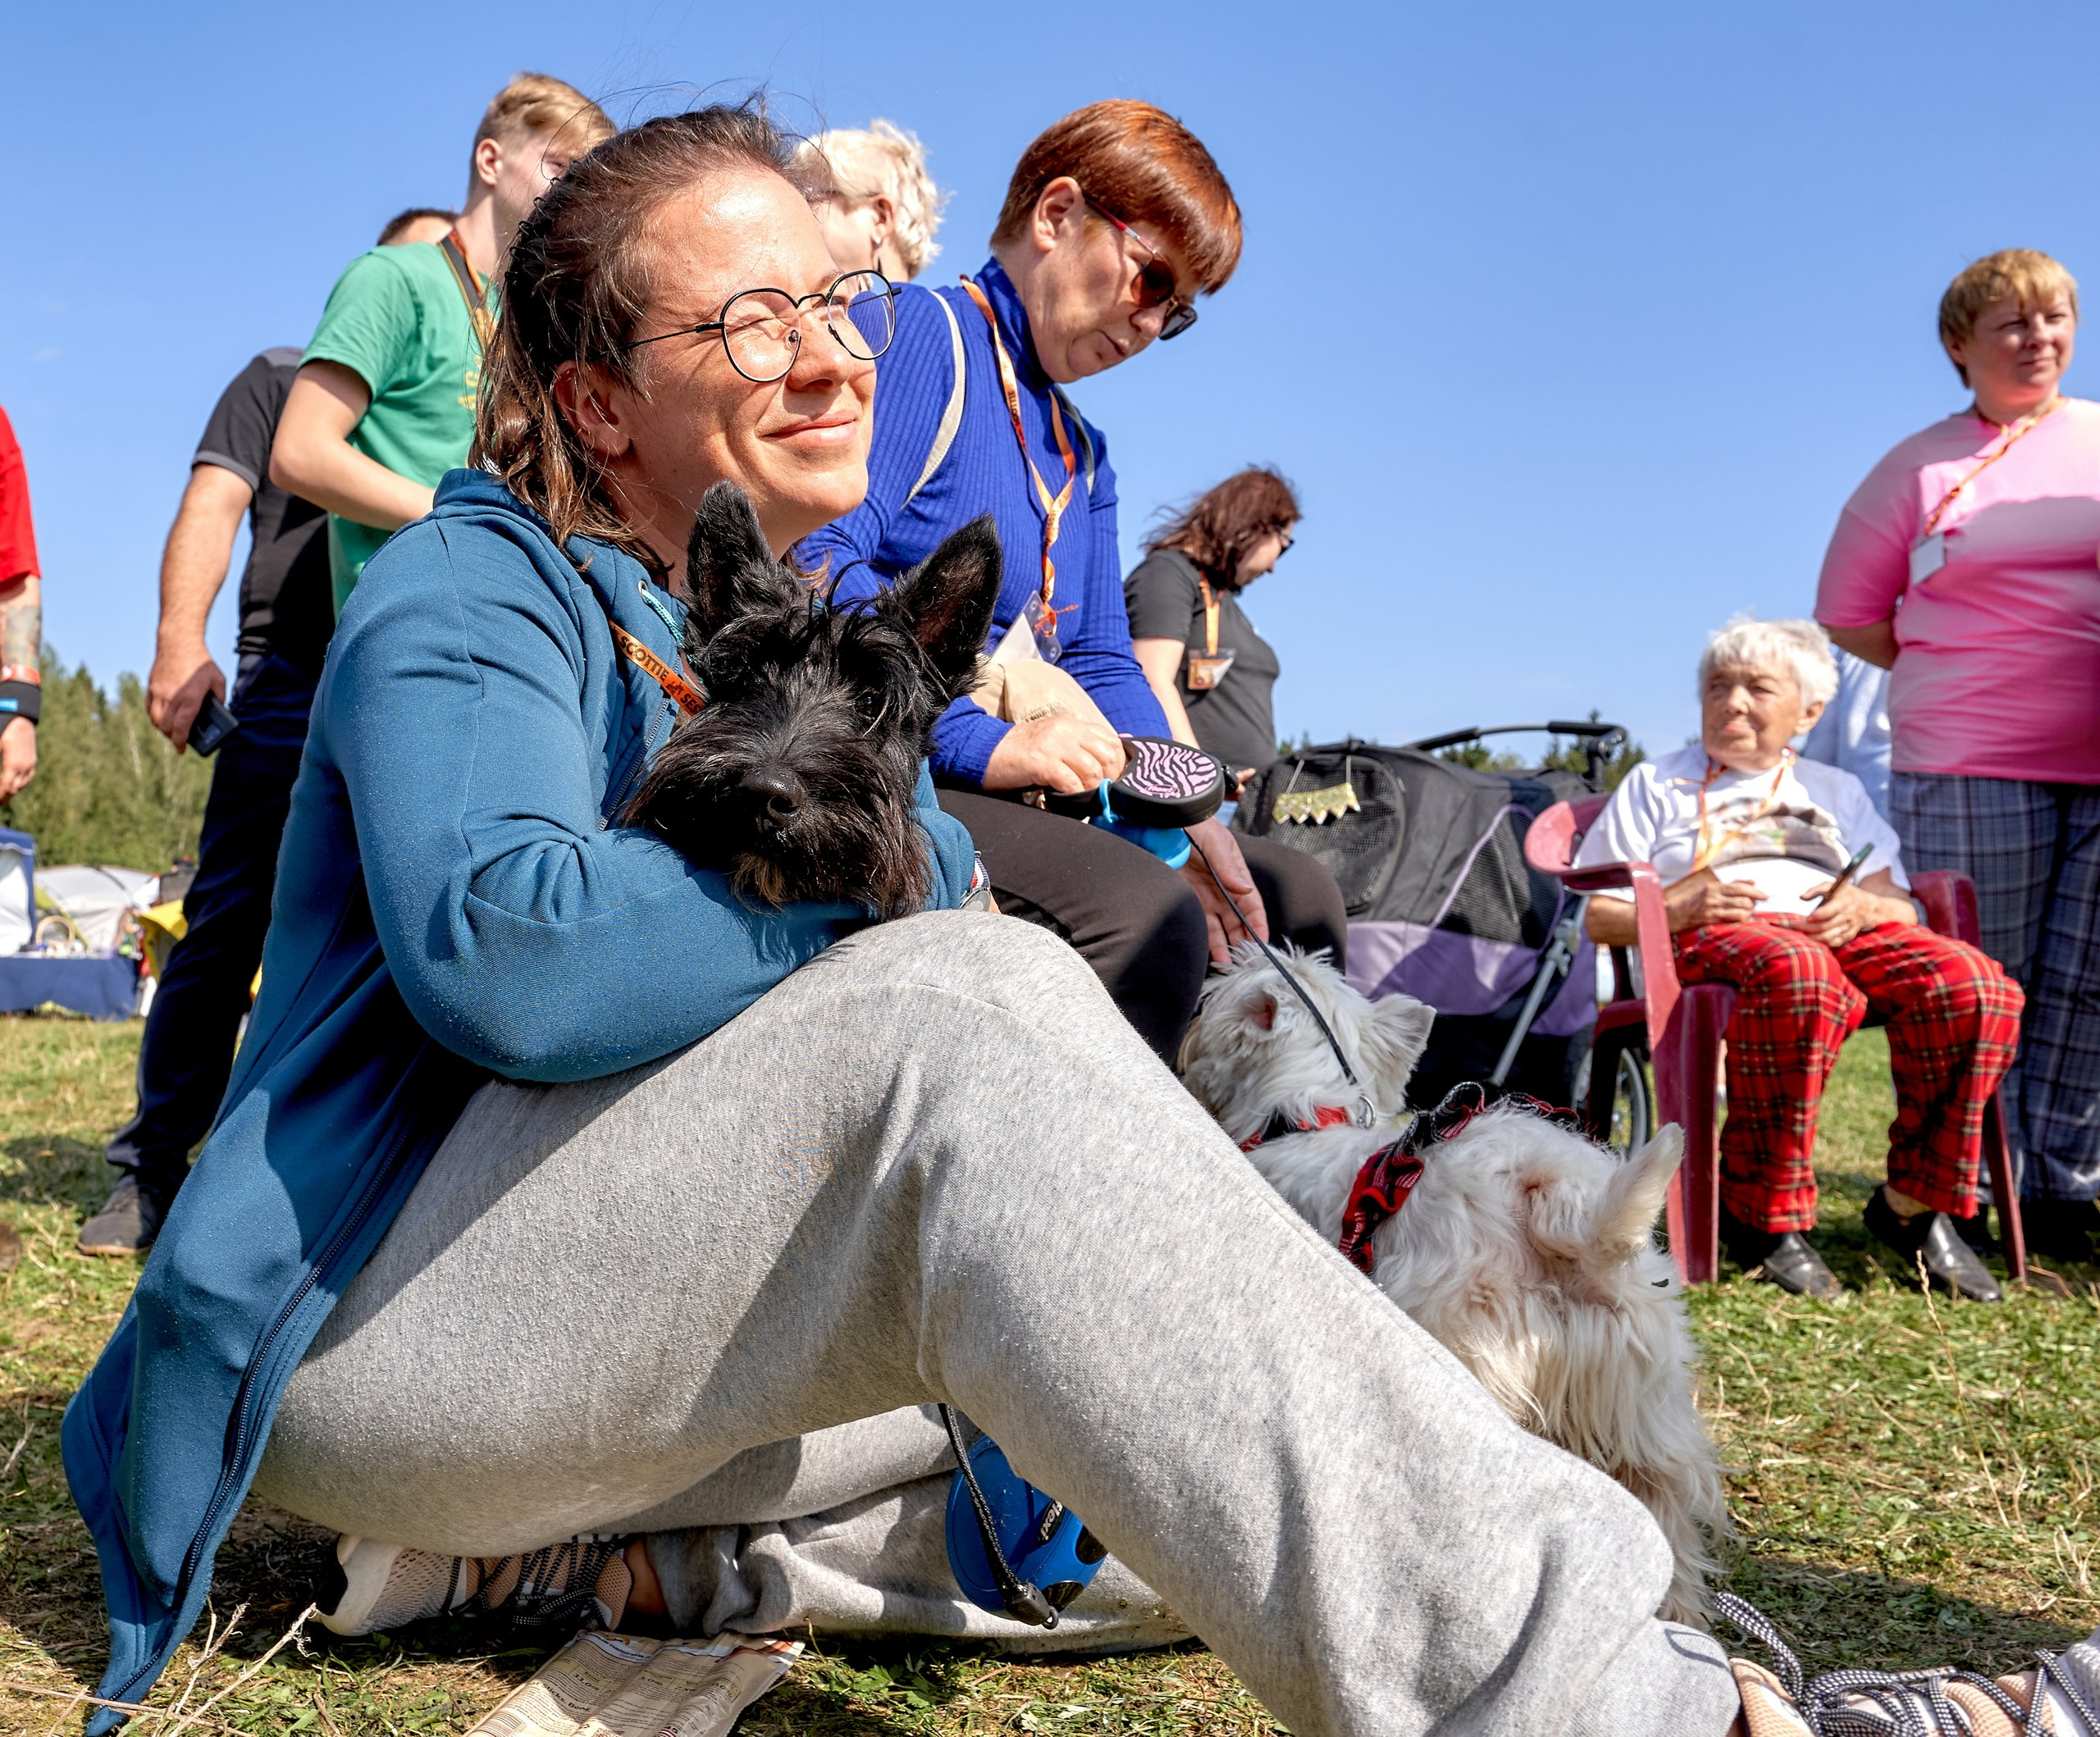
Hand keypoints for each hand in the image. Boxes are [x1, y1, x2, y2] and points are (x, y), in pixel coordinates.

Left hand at [0, 716, 33, 801]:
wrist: (21, 721)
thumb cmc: (5, 732)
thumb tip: (0, 778)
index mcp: (13, 765)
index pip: (6, 787)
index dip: (1, 795)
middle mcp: (23, 767)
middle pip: (14, 789)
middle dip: (5, 797)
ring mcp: (30, 765)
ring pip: (22, 785)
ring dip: (12, 792)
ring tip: (4, 797)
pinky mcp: (32, 761)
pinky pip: (28, 778)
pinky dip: (20, 785)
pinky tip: (15, 786)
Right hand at [148, 639, 226, 750]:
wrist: (179, 642)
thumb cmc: (201, 662)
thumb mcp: (218, 681)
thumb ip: (219, 698)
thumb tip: (218, 711)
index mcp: (190, 698)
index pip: (181, 727)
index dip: (180, 742)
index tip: (181, 750)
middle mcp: (171, 697)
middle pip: (166, 727)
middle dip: (172, 736)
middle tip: (180, 739)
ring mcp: (158, 692)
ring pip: (155, 719)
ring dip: (163, 728)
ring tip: (172, 730)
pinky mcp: (151, 687)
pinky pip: (149, 708)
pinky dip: (154, 717)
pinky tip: (162, 718)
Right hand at [981, 714, 1126, 794]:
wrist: (987, 752)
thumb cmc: (1023, 752)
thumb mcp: (1056, 740)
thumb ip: (1080, 746)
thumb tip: (1110, 764)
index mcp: (1073, 724)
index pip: (1111, 740)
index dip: (1120, 763)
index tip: (1115, 780)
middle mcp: (1067, 730)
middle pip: (1107, 755)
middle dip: (1111, 778)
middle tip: (1103, 793)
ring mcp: (1054, 745)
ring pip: (1092, 769)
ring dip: (1093, 789)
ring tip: (1085, 799)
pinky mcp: (1041, 762)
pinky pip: (1071, 782)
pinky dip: (1075, 796)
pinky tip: (1068, 801)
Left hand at [1181, 816, 1269, 964]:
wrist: (1160, 816)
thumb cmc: (1192, 822)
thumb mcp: (1214, 841)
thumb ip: (1227, 866)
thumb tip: (1245, 889)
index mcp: (1234, 870)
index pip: (1251, 903)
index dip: (1257, 923)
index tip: (1262, 944)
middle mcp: (1222, 884)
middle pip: (1237, 918)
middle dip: (1244, 940)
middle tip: (1248, 963)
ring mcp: (1204, 891)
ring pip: (1220, 924)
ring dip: (1226, 944)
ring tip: (1230, 965)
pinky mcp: (1185, 895)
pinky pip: (1200, 920)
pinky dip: (1208, 937)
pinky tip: (1213, 953)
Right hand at [1664, 869, 1765, 933]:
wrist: (1671, 915)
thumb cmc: (1692, 902)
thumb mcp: (1709, 889)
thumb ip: (1731, 885)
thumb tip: (1753, 881)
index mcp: (1713, 886)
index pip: (1740, 887)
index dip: (1755, 892)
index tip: (1765, 896)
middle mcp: (1713, 896)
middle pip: (1743, 899)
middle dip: (1752, 904)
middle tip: (1752, 907)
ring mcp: (1711, 909)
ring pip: (1741, 911)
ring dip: (1748, 913)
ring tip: (1746, 914)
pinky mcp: (1709, 921)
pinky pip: (1732, 921)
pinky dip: (1741, 921)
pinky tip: (1742, 921)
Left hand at [1800, 880, 1900, 947]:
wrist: (1867, 906)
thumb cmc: (1844, 893)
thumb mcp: (1833, 885)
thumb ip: (1816, 889)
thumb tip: (1801, 897)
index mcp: (1844, 902)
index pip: (1828, 912)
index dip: (1816, 916)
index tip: (1805, 917)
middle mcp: (1847, 916)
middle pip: (1825, 926)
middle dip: (1807, 928)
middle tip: (1794, 927)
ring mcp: (1849, 928)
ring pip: (1828, 937)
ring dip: (1812, 937)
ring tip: (1799, 934)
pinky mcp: (1848, 935)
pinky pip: (1834, 943)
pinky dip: (1822, 943)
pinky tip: (1811, 939)